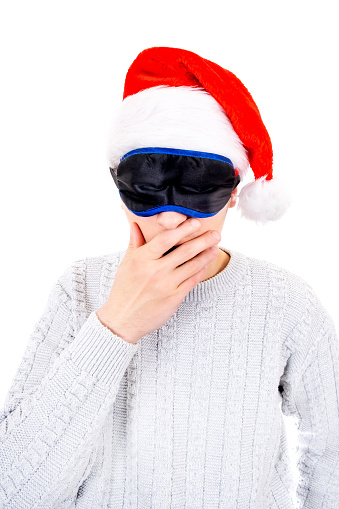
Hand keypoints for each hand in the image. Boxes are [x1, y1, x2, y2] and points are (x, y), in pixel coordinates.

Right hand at [95, 218, 219, 343]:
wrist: (122, 319)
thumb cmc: (123, 290)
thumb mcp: (126, 264)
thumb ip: (134, 243)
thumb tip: (136, 224)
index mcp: (142, 259)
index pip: (166, 238)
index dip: (183, 229)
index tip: (195, 223)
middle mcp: (155, 271)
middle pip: (184, 251)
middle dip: (203, 240)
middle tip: (215, 234)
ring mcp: (165, 285)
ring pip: (192, 266)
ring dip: (206, 255)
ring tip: (215, 247)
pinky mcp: (173, 298)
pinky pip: (192, 281)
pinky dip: (200, 271)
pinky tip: (205, 265)